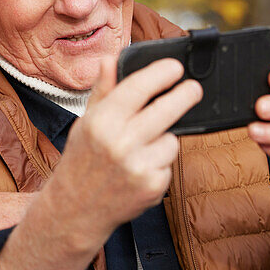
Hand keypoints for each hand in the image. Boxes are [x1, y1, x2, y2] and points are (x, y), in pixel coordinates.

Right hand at [52, 57, 201, 244]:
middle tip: (194, 89)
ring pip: (172, 139)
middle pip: (166, 110)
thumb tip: (110, 60)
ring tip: (143, 146)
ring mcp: (138, 167)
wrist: (76, 208)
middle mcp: (120, 143)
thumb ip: (103, 91)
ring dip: (164, 139)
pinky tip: (142, 167)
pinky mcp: (153, 187)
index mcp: (101, 122)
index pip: (138, 87)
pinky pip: (170, 163)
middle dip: (185, 95)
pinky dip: (161, 162)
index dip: (161, 73)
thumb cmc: (82, 160)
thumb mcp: (86, 122)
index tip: (175, 67)